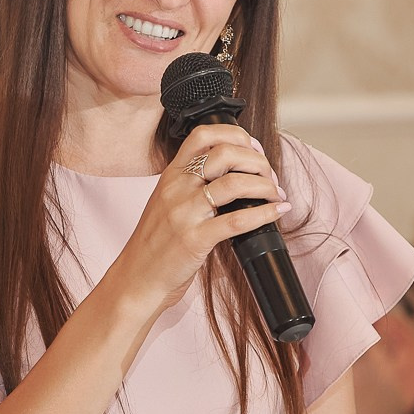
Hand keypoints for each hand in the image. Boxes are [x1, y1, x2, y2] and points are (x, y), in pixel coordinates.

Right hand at [107, 124, 289, 315]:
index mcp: (171, 176)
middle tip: (270, 177)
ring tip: (276, 194)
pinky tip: (277, 212)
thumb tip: (231, 174)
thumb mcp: (166, 203)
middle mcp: (177, 189)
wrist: (136, 278)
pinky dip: (264, 213)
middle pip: (225, 154)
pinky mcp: (194, 240)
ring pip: (235, 184)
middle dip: (257, 161)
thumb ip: (190, 185)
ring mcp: (184, 213)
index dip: (235, 135)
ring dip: (265, 186)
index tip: (253, 148)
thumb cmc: (154, 245)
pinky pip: (237, 221)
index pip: (203, 135)